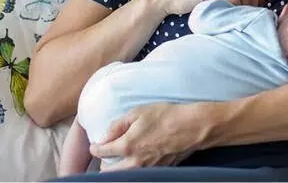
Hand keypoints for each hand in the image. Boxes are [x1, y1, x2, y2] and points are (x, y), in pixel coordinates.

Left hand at [90, 102, 217, 170]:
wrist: (192, 128)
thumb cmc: (166, 116)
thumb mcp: (138, 113)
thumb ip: (117, 125)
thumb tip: (103, 136)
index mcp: (127, 146)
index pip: (101, 152)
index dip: (95, 148)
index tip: (96, 145)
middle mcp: (134, 162)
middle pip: (109, 172)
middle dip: (103, 164)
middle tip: (105, 156)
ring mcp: (147, 168)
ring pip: (124, 175)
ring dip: (118, 169)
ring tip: (119, 160)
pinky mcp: (159, 169)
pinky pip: (140, 174)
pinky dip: (134, 170)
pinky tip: (137, 160)